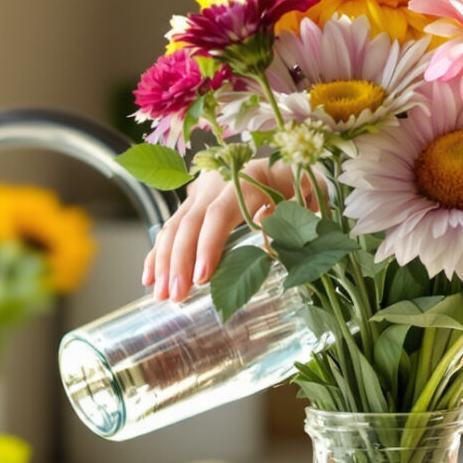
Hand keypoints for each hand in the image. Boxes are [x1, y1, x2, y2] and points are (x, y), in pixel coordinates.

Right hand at [140, 165, 301, 300]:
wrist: (291, 167)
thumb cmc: (306, 187)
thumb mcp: (313, 193)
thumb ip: (297, 210)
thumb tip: (265, 226)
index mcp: (249, 178)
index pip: (220, 212)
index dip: (208, 244)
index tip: (202, 277)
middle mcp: (219, 182)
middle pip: (190, 222)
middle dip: (179, 261)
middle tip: (176, 295)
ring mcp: (202, 192)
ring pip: (175, 225)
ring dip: (164, 261)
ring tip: (161, 294)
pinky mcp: (194, 203)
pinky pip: (170, 228)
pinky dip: (158, 253)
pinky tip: (149, 278)